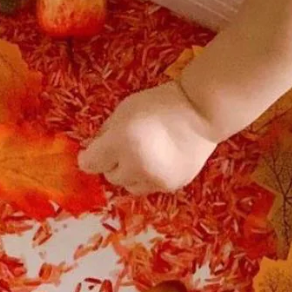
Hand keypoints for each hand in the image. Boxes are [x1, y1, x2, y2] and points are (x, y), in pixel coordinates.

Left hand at [79, 81, 218, 194]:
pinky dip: (149, 177)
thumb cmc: (159, 104)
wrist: (202, 112)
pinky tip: (159, 161)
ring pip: (129, 186)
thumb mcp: (124, 109)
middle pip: (110, 176)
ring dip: (130, 174)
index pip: (90, 163)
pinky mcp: (171, 186)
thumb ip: (106, 131)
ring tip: (143, 156)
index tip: (93, 152)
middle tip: (125, 148)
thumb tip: (94, 148)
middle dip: (112, 163)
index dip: (89, 157)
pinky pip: (150, 187)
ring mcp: (155, 179)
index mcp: (121, 142)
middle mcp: (136, 165)